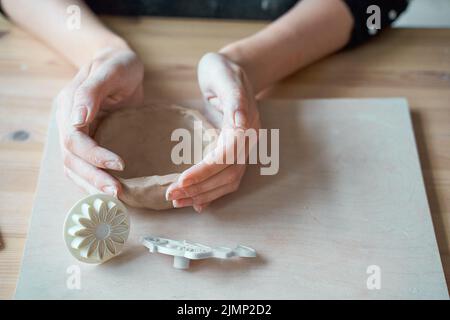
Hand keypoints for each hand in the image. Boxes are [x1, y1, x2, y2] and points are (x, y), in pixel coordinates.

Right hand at [55, 46, 143, 195]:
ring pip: (75, 167)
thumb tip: (78, 118)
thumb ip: (92, 91)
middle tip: (116, 193)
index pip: (74, 139)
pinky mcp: (90, 140)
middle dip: (93, 178)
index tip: (119, 164)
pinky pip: (85, 165)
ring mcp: (77, 133)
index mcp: (69, 105)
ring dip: (92, 185)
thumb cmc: (118, 65)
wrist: (119, 65)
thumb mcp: (110, 70)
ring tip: (115, 198)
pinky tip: (109, 190)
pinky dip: (94, 180)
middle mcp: (68, 122)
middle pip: (71, 159)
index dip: (94, 155)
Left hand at [166, 52, 260, 211]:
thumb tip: (241, 123)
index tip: (181, 180)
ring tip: (177, 201)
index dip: (205, 171)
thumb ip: (234, 97)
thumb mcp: (225, 75)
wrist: (234, 72)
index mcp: (246, 124)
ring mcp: (243, 148)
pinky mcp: (234, 152)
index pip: (227, 155)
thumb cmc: (224, 71)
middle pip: (228, 174)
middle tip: (171, 195)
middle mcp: (247, 141)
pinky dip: (212, 193)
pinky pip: (227, 177)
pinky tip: (196, 203)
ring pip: (228, 181)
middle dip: (200, 188)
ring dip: (203, 194)